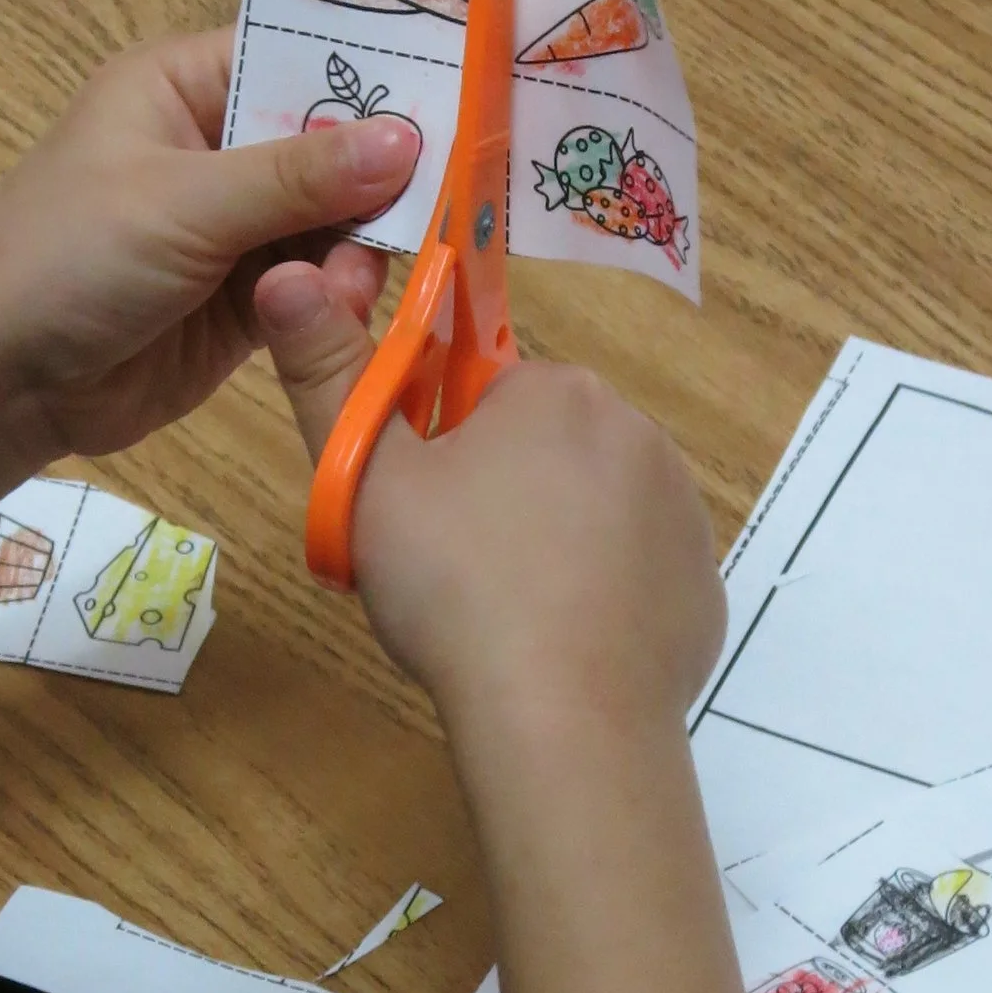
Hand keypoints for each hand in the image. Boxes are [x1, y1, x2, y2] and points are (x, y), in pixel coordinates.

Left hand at [0, 28, 420, 475]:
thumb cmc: (65, 260)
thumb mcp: (182, 204)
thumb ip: (297, 176)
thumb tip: (409, 137)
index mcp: (186, 86)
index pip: (300, 55)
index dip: (376, 72)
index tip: (462, 87)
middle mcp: (217, 146)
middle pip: (334, 142)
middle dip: (383, 173)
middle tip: (445, 199)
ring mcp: (235, 228)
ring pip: (339, 219)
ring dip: (362, 244)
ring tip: (355, 277)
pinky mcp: (248, 303)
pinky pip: (320, 282)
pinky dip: (341, 294)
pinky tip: (348, 308)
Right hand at [255, 260, 722, 728]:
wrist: (564, 719)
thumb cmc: (455, 587)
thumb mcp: (366, 479)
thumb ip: (327, 372)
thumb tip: (288, 273)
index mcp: (554, 390)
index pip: (488, 397)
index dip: (442, 455)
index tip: (419, 515)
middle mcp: (636, 430)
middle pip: (546, 450)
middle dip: (502, 497)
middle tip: (452, 573)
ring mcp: (683, 512)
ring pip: (596, 512)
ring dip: (555, 546)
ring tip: (506, 620)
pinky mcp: (703, 588)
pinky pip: (639, 578)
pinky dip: (603, 604)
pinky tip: (561, 650)